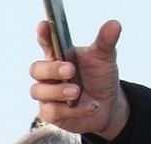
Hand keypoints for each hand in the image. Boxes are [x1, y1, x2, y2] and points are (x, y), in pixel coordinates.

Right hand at [29, 19, 127, 139]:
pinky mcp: (50, 112)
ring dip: (59, 91)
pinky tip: (91, 107)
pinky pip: (54, 111)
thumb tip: (114, 24)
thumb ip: (105, 42)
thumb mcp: (105, 58)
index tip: (43, 26)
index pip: (46, 43)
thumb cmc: (99, 78)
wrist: (107, 106)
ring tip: (77, 92)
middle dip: (52, 70)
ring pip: (39, 91)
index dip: (42, 35)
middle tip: (70, 70)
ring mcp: (46, 94)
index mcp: (59, 56)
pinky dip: (73, 110)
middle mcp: (48, 75)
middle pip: (36, 69)